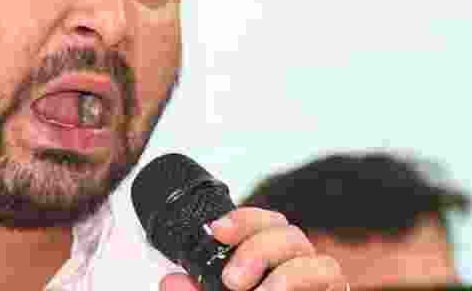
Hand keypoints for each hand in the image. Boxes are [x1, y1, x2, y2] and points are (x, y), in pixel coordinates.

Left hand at [160, 207, 345, 290]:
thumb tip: (171, 282)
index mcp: (268, 262)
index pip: (263, 224)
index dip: (244, 219)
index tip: (218, 230)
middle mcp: (297, 269)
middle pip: (290, 235)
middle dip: (259, 248)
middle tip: (232, 280)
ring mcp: (318, 286)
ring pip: (318, 260)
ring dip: (287, 275)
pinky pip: (332, 281)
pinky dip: (300, 285)